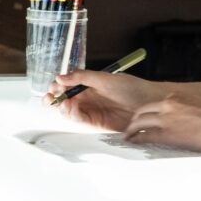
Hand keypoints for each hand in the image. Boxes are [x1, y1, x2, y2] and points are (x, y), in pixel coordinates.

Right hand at [46, 70, 167, 131]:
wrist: (149, 103)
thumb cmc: (131, 87)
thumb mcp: (105, 78)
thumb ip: (82, 77)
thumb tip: (61, 76)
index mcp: (88, 85)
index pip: (67, 85)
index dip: (57, 86)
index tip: (53, 86)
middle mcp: (88, 98)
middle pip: (64, 99)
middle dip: (55, 99)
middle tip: (51, 97)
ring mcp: (91, 111)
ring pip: (69, 111)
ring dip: (62, 107)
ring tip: (64, 102)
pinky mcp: (96, 123)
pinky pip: (80, 120)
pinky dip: (73, 115)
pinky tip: (72, 108)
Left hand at [124, 93, 200, 152]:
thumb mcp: (199, 107)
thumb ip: (184, 110)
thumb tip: (179, 120)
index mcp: (176, 96)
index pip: (154, 104)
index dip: (146, 113)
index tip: (142, 119)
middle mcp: (168, 104)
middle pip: (142, 111)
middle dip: (134, 120)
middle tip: (130, 128)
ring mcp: (167, 118)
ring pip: (140, 122)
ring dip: (131, 130)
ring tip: (128, 137)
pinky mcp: (168, 134)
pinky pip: (146, 136)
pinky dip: (136, 139)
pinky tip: (133, 143)